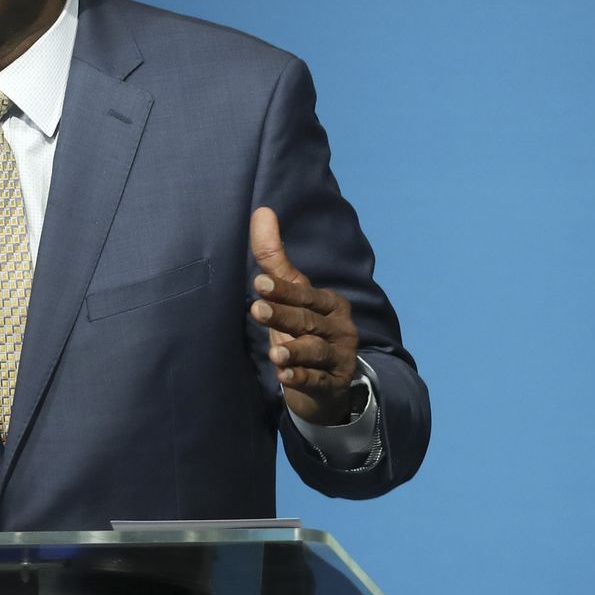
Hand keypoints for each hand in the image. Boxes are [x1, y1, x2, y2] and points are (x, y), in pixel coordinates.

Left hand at [249, 206, 358, 425]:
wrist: (330, 383)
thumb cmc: (304, 330)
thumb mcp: (291, 296)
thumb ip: (275, 259)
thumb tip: (261, 210)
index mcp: (328, 302)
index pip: (303, 293)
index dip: (282, 290)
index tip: (259, 283)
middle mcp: (338, 327)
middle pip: (307, 320)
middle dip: (282, 315)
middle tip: (256, 309)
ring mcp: (339, 356)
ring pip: (315, 351)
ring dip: (295, 350)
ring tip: (275, 352)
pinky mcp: (333, 384)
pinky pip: (317, 380)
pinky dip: (302, 378)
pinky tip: (284, 376)